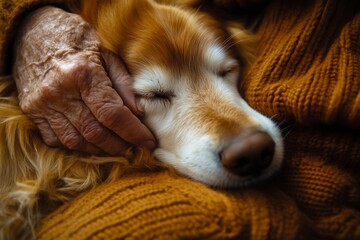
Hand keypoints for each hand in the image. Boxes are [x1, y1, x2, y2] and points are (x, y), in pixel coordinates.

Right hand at [12, 6, 155, 154]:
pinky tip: (92, 140)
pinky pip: (56, 140)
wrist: (33, 31)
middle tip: (134, 144)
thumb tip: (138, 113)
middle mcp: (59, 92)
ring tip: (116, 144)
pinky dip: (78, 146)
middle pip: (95, 133)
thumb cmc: (77, 40)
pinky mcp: (31, 111)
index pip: (112, 114)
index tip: (148, 141)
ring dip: (100, 149)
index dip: (133, 132)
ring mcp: (42, 104)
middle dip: (120, 144)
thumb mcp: (107, 54)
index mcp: (82, 73)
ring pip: (76, 142)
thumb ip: (124, 84)